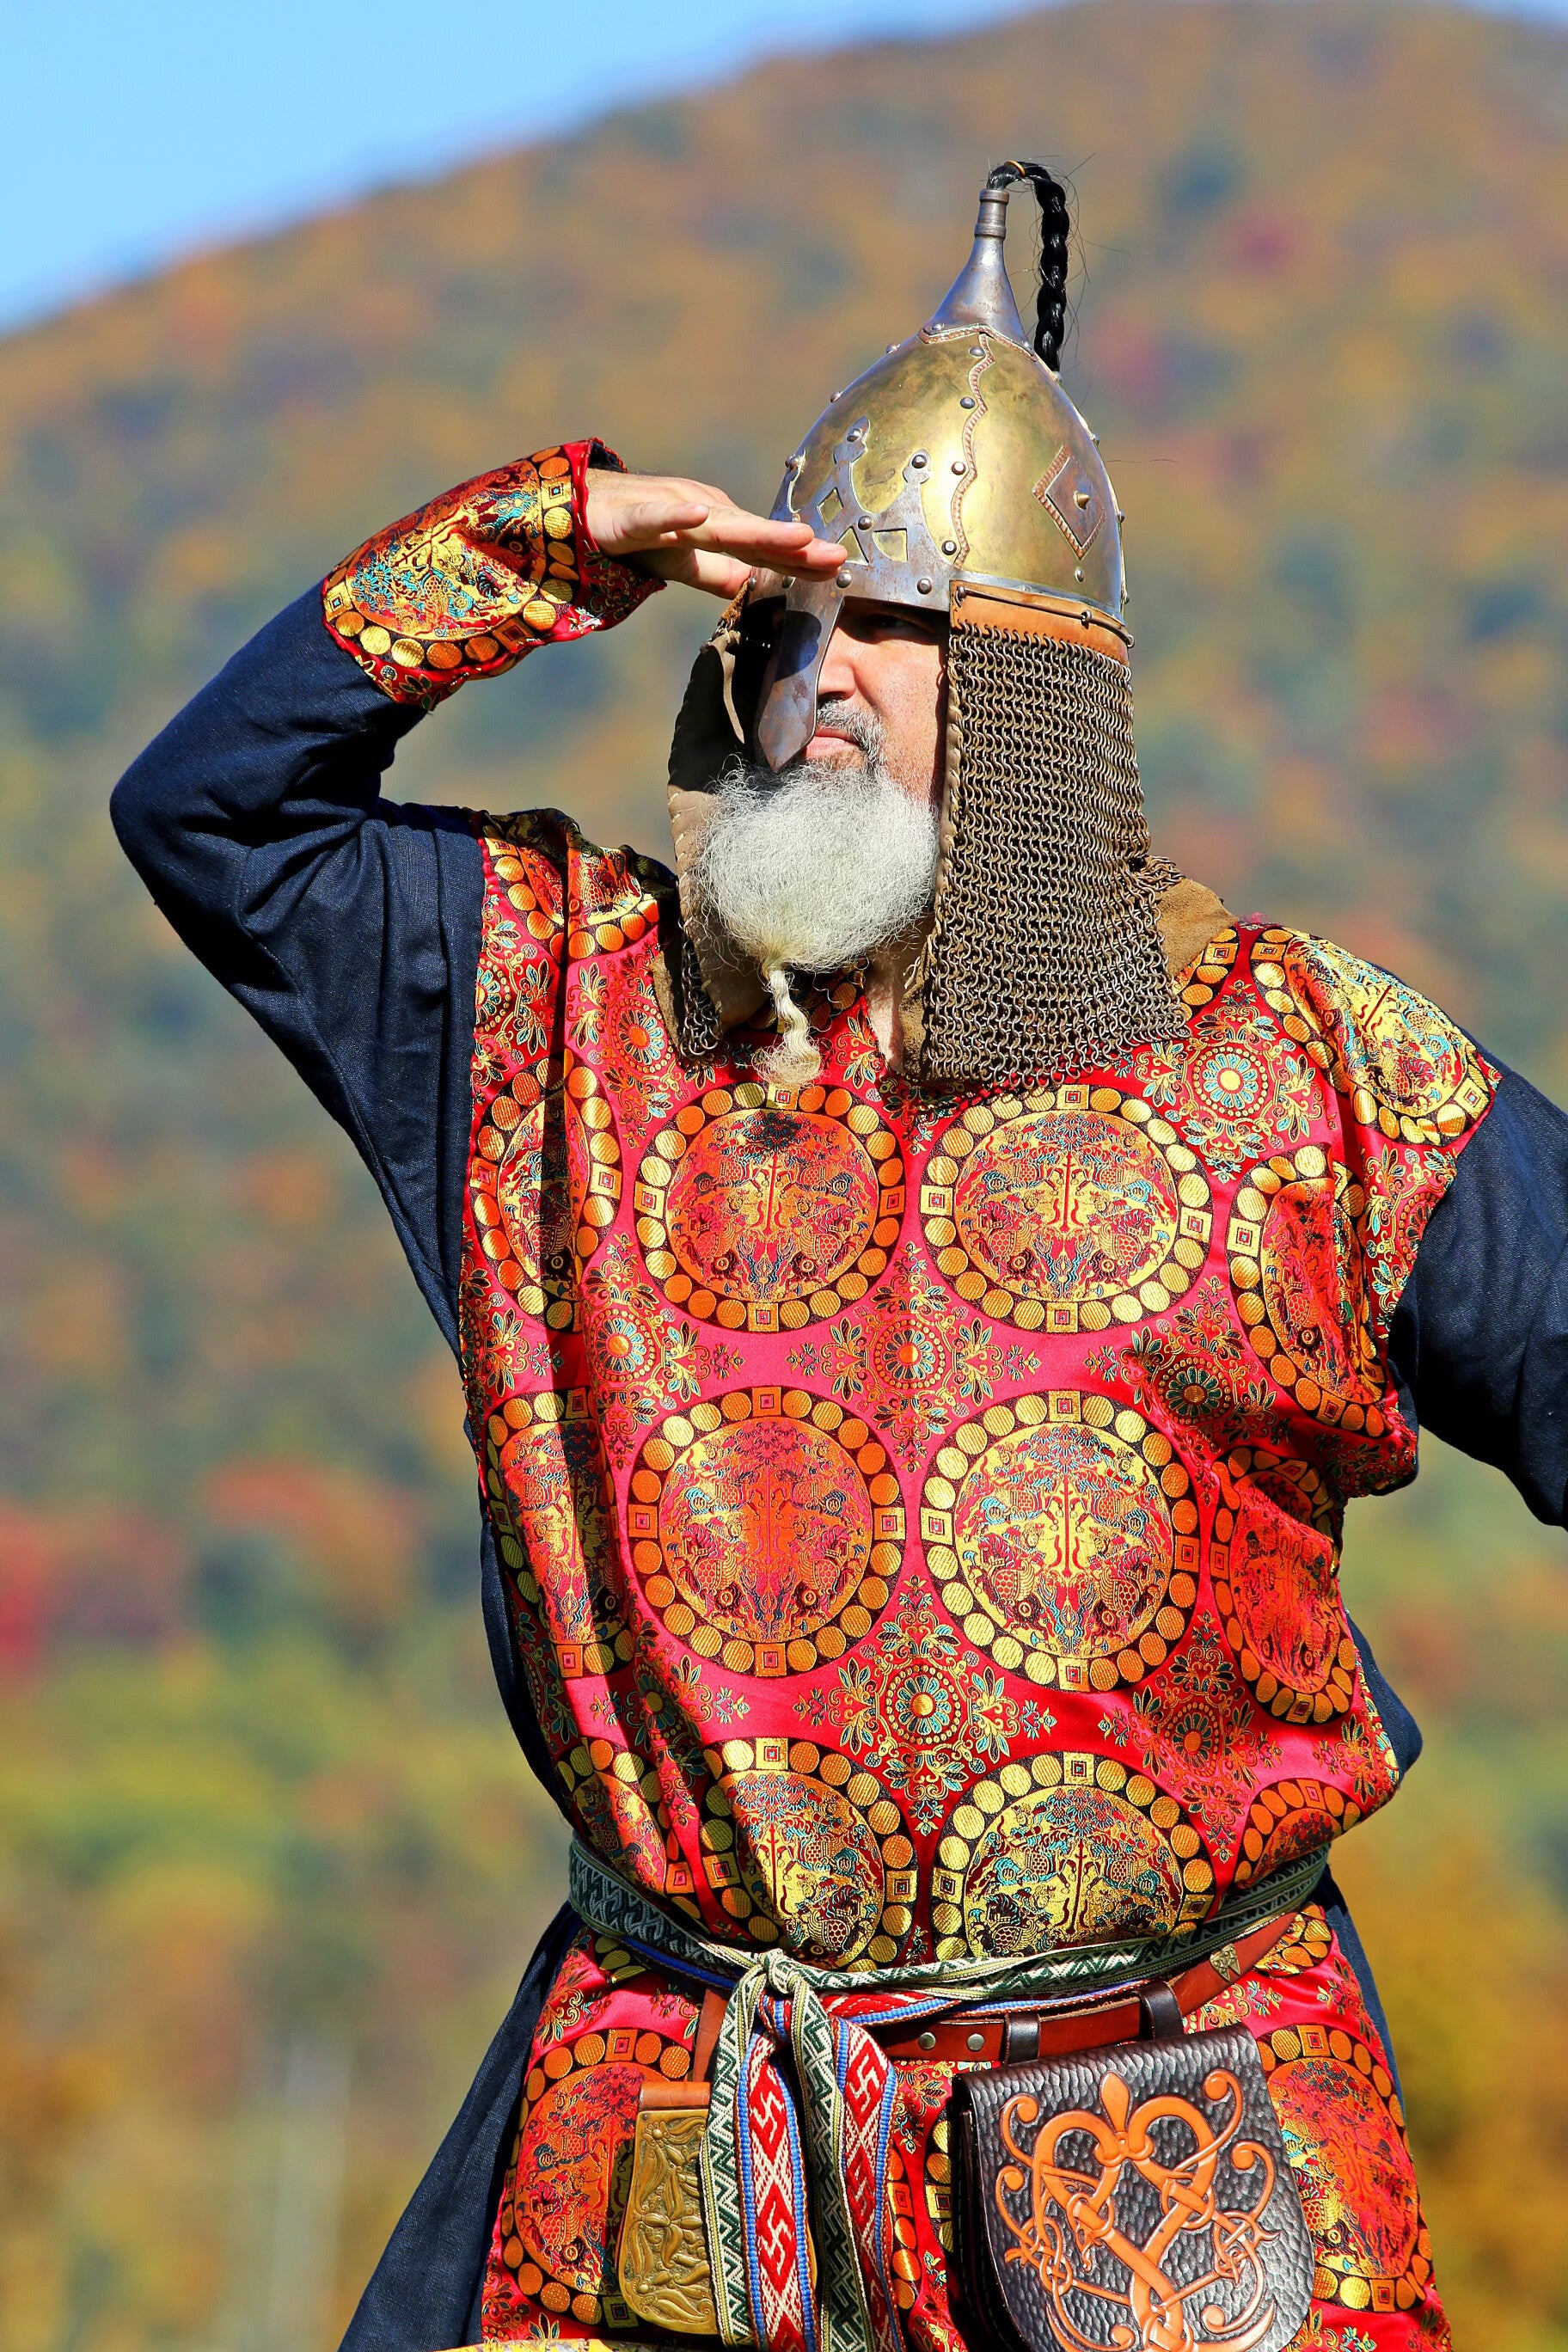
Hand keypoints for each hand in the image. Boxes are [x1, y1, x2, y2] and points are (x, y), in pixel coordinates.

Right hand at [585, 467, 844, 599]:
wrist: (572, 506)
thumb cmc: (631, 534)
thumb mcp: (679, 562)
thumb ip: (716, 574)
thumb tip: (754, 587)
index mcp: (713, 526)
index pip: (762, 547)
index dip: (799, 558)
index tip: (840, 568)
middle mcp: (698, 511)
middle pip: (751, 534)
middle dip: (794, 545)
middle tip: (836, 556)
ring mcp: (666, 510)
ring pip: (716, 525)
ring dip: (757, 530)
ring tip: (798, 536)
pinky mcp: (629, 517)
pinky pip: (656, 517)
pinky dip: (676, 514)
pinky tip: (699, 513)